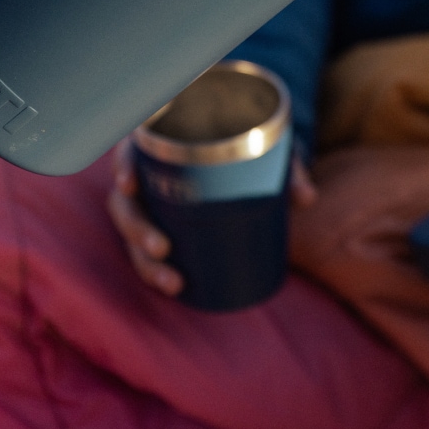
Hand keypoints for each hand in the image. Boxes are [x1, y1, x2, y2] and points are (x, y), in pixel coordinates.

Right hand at [107, 142, 316, 294]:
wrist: (257, 155)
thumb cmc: (257, 143)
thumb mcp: (274, 150)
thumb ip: (288, 166)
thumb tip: (306, 197)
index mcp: (167, 141)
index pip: (131, 146)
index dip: (122, 164)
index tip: (128, 184)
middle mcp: (151, 172)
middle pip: (125, 200)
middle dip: (136, 228)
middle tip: (162, 248)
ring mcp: (153, 202)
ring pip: (134, 232)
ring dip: (145, 261)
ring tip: (173, 283)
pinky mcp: (164, 225)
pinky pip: (149, 250)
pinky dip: (156, 270)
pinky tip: (171, 288)